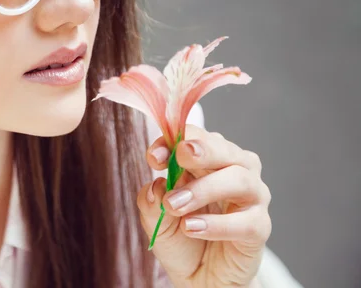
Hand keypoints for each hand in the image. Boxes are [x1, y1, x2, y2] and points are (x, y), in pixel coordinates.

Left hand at [137, 125, 271, 287]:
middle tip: (179, 157)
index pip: (195, 137)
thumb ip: (152, 200)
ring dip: (204, 189)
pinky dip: (217, 224)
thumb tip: (155, 185)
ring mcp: (251, 197)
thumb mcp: (156, 218)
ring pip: (239, 179)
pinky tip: (191, 228)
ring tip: (174, 205)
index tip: (154, 157)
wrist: (198, 276)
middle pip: (225, 149)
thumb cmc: (180, 236)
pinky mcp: (259, 227)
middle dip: (201, 150)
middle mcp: (235, 170)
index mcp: (207, 159)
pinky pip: (246, 220)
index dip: (174, 141)